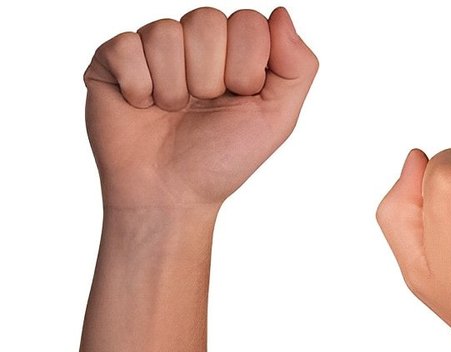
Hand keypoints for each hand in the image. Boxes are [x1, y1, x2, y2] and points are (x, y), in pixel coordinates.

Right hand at [86, 7, 316, 210]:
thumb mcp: (278, 117)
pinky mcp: (111, 59)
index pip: (249, 21)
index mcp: (235, 48)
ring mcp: (151, 47)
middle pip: (206, 20)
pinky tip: (142, 106)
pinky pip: (126, 47)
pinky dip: (139, 87)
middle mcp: (194, 41)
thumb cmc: (222, 157)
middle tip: (202, 105)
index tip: (240, 97)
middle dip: (210, 77)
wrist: (171, 193)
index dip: (246, 66)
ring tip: (172, 110)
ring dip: (174, 86)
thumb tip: (281, 14)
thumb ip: (297, 65)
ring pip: (165, 33)